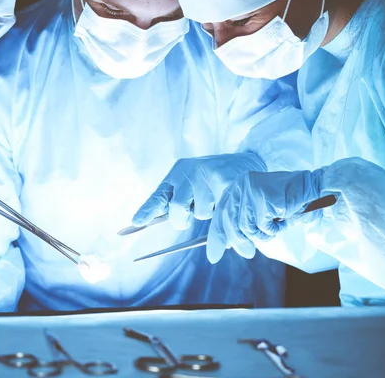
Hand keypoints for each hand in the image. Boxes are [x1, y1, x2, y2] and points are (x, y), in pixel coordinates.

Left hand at [132, 153, 265, 229]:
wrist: (248, 161)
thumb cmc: (214, 178)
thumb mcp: (190, 183)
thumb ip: (175, 199)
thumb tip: (156, 218)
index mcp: (177, 172)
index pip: (159, 195)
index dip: (147, 210)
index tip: (136, 222)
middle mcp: (188, 171)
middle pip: (177, 209)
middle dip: (183, 220)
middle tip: (192, 213)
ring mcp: (207, 175)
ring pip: (200, 214)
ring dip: (208, 214)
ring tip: (217, 198)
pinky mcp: (225, 180)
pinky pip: (218, 212)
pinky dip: (222, 218)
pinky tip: (226, 205)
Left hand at [207, 169, 323, 262]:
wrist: (314, 190)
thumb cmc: (288, 202)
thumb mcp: (260, 211)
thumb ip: (243, 221)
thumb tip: (228, 243)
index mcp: (238, 185)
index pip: (221, 212)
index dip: (217, 235)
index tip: (214, 255)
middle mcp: (241, 184)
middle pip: (229, 221)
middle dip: (238, 241)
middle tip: (247, 254)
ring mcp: (251, 189)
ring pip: (246, 226)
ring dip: (263, 233)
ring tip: (275, 226)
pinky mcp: (263, 198)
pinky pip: (262, 225)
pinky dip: (274, 228)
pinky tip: (283, 219)